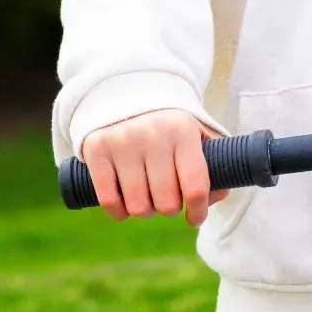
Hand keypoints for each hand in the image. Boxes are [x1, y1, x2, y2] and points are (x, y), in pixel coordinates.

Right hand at [81, 108, 228, 226]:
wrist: (128, 94)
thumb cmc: (169, 125)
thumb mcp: (198, 133)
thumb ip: (214, 163)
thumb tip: (212, 199)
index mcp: (183, 129)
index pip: (195, 186)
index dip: (198, 211)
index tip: (195, 218)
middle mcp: (153, 133)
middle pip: (166, 203)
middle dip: (170, 208)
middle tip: (168, 198)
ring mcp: (123, 140)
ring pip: (138, 206)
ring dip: (145, 210)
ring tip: (148, 196)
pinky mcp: (97, 148)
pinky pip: (109, 201)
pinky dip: (119, 211)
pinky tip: (126, 203)